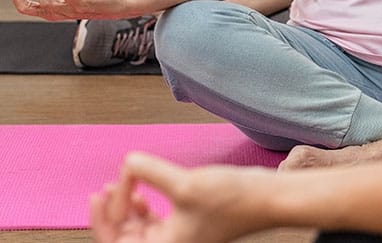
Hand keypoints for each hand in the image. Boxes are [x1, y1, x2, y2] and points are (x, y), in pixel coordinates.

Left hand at [91, 152, 275, 242]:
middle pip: (126, 235)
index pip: (117, 240)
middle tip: (107, 186)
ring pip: (140, 227)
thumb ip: (151, 171)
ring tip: (123, 185)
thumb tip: (127, 161)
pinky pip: (157, 220)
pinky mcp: (191, 222)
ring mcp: (180, 234)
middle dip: (115, 210)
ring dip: (129, 207)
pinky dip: (147, 206)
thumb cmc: (233, 201)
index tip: (100, 192)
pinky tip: (145, 190)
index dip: (103, 218)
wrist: (266, 198)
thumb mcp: (185, 184)